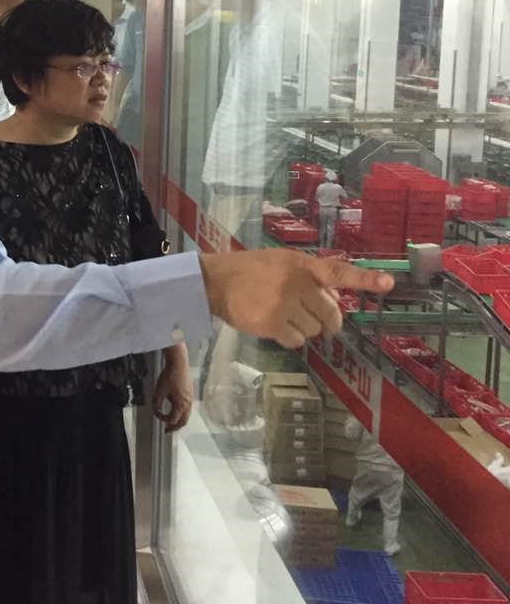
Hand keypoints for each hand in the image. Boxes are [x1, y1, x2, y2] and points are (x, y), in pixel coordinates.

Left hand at [153, 347, 192, 432]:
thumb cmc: (169, 375)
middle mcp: (188, 403)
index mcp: (181, 405)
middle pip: (183, 421)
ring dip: (179, 420)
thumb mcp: (159, 390)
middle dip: (175, 427)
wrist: (179, 363)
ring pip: (187, 415)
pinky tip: (175, 408)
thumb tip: (155, 409)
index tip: (156, 414)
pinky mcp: (190, 393)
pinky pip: (187, 407)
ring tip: (172, 421)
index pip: (172, 419)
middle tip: (168, 430)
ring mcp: (190, 398)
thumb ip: (157, 402)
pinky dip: (182, 412)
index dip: (163, 419)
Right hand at [200, 250, 392, 348]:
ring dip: (305, 329)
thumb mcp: (281, 263)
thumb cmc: (249, 270)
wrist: (215, 282)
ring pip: (314, 330)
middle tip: (320, 324)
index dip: (364, 280)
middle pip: (331, 313)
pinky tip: (275, 327)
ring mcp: (285, 304)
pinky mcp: (272, 323)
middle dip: (328, 322)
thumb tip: (333, 300)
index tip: (388, 284)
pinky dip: (290, 339)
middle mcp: (296, 283)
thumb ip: (307, 277)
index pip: (338, 272)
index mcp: (301, 265)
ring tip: (284, 318)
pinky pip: (296, 341)